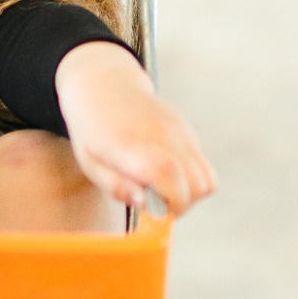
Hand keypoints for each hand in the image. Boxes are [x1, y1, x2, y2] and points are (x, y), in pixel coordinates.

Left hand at [54, 41, 216, 215]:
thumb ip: (117, 187)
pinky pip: (203, 166)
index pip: (166, 172)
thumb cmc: (92, 131)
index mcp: (129, 142)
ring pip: (207, 178)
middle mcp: (160, 134)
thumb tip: (147, 206)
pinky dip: (191, 180)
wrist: (104, 86)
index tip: (155, 212)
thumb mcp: (90, 164)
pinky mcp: (186, 130)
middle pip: (195, 182)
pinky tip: (167, 176)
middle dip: (181, 206)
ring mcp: (178, 130)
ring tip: (164, 194)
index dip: (169, 201)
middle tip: (157, 207)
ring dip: (190, 195)